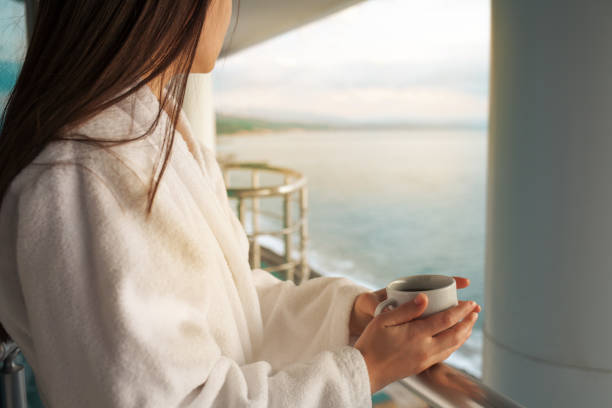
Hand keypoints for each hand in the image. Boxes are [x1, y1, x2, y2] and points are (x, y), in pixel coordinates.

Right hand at [354, 293, 480, 393]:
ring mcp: (425, 359)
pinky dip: (455, 344)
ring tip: (469, 323)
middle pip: (456, 334)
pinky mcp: (422, 366)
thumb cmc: (371, 343)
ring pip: (453, 346)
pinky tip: (453, 339)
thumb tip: (425, 297)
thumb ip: (406, 309)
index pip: (446, 320)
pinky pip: (445, 354)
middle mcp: (425, 349)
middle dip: (468, 322)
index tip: (470, 302)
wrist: (365, 371)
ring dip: (464, 333)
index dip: (461, 310)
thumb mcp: (384, 320)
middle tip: (476, 311)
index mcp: (416, 335)